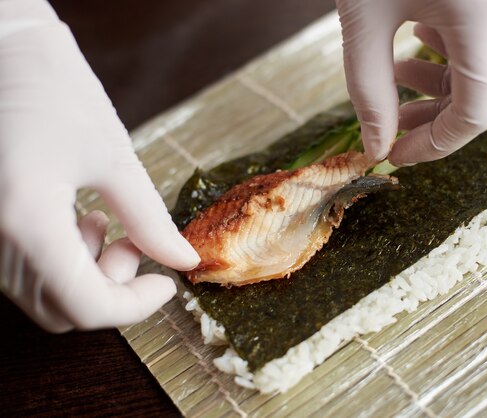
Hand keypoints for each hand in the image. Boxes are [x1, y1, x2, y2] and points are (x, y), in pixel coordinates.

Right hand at [0, 0, 198, 331]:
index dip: (134, 306)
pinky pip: (28, 270)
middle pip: (62, 309)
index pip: (85, 305)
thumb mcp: (114, 159)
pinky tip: (79, 218)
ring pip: (44, 294)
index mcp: (25, 221)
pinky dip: (63, 261)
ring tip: (107, 221)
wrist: (5, 53)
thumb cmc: (57, 91)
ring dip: (88, 274)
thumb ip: (150, 220)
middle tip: (136, 243)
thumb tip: (182, 260)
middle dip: (112, 288)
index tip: (166, 284)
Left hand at [336, 0, 486, 164]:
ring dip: (444, 87)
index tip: (395, 154)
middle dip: (439, 120)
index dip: (433, 145)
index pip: (475, 115)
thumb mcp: (364, 17)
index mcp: (484, 25)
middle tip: (394, 122)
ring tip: (397, 75)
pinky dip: (456, 56)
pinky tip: (420, 37)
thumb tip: (376, 146)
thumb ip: (368, 87)